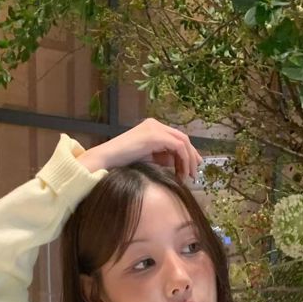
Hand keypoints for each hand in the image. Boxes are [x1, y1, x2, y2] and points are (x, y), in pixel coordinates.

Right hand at [77, 117, 202, 180]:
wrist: (107, 159)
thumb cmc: (122, 162)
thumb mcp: (147, 159)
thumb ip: (162, 158)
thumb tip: (176, 164)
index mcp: (153, 128)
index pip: (176, 138)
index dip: (187, 153)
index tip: (191, 168)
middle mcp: (156, 124)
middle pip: (182, 138)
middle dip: (192, 156)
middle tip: (195, 173)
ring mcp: (155, 128)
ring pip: (183, 141)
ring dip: (189, 160)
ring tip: (190, 176)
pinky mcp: (155, 135)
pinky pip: (178, 146)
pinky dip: (183, 160)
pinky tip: (182, 172)